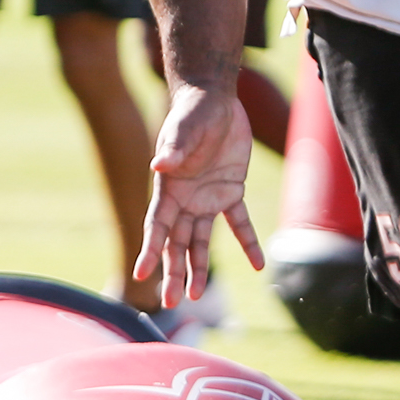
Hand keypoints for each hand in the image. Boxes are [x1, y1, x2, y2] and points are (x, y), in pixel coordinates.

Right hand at [134, 79, 265, 309]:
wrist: (215, 99)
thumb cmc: (192, 112)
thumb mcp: (183, 129)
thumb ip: (173, 149)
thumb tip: (158, 166)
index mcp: (169, 189)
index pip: (157, 226)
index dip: (150, 250)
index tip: (142, 274)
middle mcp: (185, 200)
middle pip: (176, 243)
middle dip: (173, 271)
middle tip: (172, 301)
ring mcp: (207, 198)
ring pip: (202, 241)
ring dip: (200, 267)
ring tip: (197, 295)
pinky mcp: (231, 192)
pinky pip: (239, 223)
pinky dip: (248, 243)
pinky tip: (257, 265)